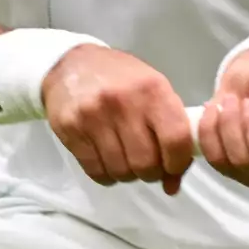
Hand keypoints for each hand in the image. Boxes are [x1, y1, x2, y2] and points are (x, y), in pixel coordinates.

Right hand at [43, 45, 194, 194]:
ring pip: (121, 172)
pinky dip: (106, 174)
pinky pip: (97, 172)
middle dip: (150, 172)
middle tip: (145, 162)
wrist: (70, 63)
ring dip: (127, 173)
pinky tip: (106, 158)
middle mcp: (124, 102)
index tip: (172, 166)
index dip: (177, 163)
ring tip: (124, 157)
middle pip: (146, 165)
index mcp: (152, 89)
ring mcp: (94, 116)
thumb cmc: (121, 80)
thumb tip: (173, 185)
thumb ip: (171, 134)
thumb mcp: (153, 93)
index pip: (176, 140)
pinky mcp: (72, 129)